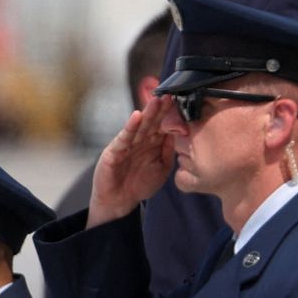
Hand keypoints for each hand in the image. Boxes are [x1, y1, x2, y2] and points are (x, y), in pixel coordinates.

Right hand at [87, 95, 174, 226]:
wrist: (119, 202)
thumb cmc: (140, 185)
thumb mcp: (161, 168)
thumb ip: (169, 151)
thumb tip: (180, 134)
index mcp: (152, 144)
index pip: (163, 125)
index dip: (171, 114)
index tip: (182, 101)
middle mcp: (140, 141)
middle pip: (152, 121)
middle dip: (161, 108)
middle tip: (171, 95)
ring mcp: (127, 144)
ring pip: (140, 126)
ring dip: (148, 113)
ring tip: (156, 100)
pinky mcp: (114, 151)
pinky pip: (124, 138)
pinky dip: (130, 127)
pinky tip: (136, 117)